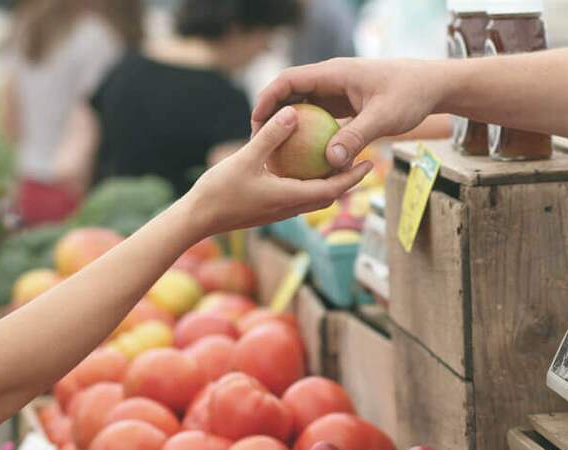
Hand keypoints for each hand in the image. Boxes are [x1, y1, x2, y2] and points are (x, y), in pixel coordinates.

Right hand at [183, 106, 372, 237]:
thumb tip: (293, 113)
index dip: (353, 177)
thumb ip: (271, 136)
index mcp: (290, 198)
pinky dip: (307, 182)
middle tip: (362, 160)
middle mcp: (290, 207)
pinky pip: (296, 195)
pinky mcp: (268, 209)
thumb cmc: (219, 191)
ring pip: (313, 197)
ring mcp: (279, 210)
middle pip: (328, 195)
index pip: (332, 189)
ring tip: (337, 161)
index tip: (370, 162)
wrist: (197, 220)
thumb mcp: (245, 158)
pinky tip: (301, 165)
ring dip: (329, 182)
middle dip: (348, 180)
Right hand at [251, 58, 445, 168]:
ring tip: (276, 153)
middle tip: (259, 143)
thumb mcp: (383, 118)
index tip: (256, 122)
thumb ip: (356, 137)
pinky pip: (321, 118)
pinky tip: (306, 158)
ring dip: (291, 127)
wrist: (432, 86)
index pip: (289, 80)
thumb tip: (330, 161)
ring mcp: (338, 92)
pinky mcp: (346, 105)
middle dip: (272, 116)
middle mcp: (332, 80)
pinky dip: (311, 134)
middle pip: (291, 94)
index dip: (268, 99)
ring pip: (305, 107)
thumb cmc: (410, 95)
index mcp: (334, 73)